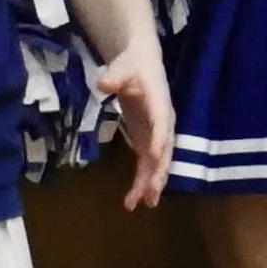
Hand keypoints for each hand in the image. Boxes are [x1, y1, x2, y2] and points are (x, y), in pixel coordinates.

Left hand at [95, 38, 174, 208]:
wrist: (141, 62)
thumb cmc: (132, 64)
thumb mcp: (122, 67)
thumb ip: (114, 76)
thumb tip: (102, 84)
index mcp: (159, 102)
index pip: (160, 122)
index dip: (158, 138)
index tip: (153, 155)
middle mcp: (163, 122)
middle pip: (164, 150)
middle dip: (158, 172)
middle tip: (151, 193)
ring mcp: (157, 133)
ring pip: (158, 162)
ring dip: (151, 183)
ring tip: (144, 204)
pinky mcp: (148, 139)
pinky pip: (148, 163)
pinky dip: (144, 180)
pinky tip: (136, 199)